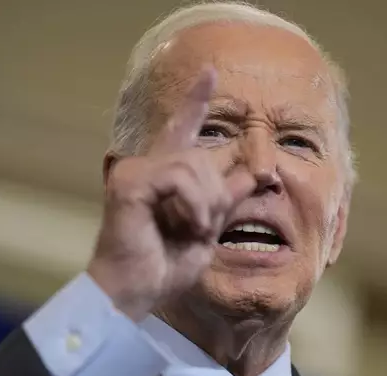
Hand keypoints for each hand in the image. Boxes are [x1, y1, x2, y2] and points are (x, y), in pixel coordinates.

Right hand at [87, 69, 255, 321]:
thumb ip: (227, 198)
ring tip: (194, 230)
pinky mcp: (130, 182)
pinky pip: (179, 177)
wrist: (136, 291)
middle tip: (203, 228)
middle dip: (216, 195)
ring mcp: (136, 171)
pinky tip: (187, 226)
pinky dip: (193, 205)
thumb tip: (256, 171)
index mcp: (165, 175)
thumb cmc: (165, 265)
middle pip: (203, 156)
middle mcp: (148, 166)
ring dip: (206, 204)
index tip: (210, 72)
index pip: (183, 128)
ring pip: (194, 165)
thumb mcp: (208, 227)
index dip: (196, 100)